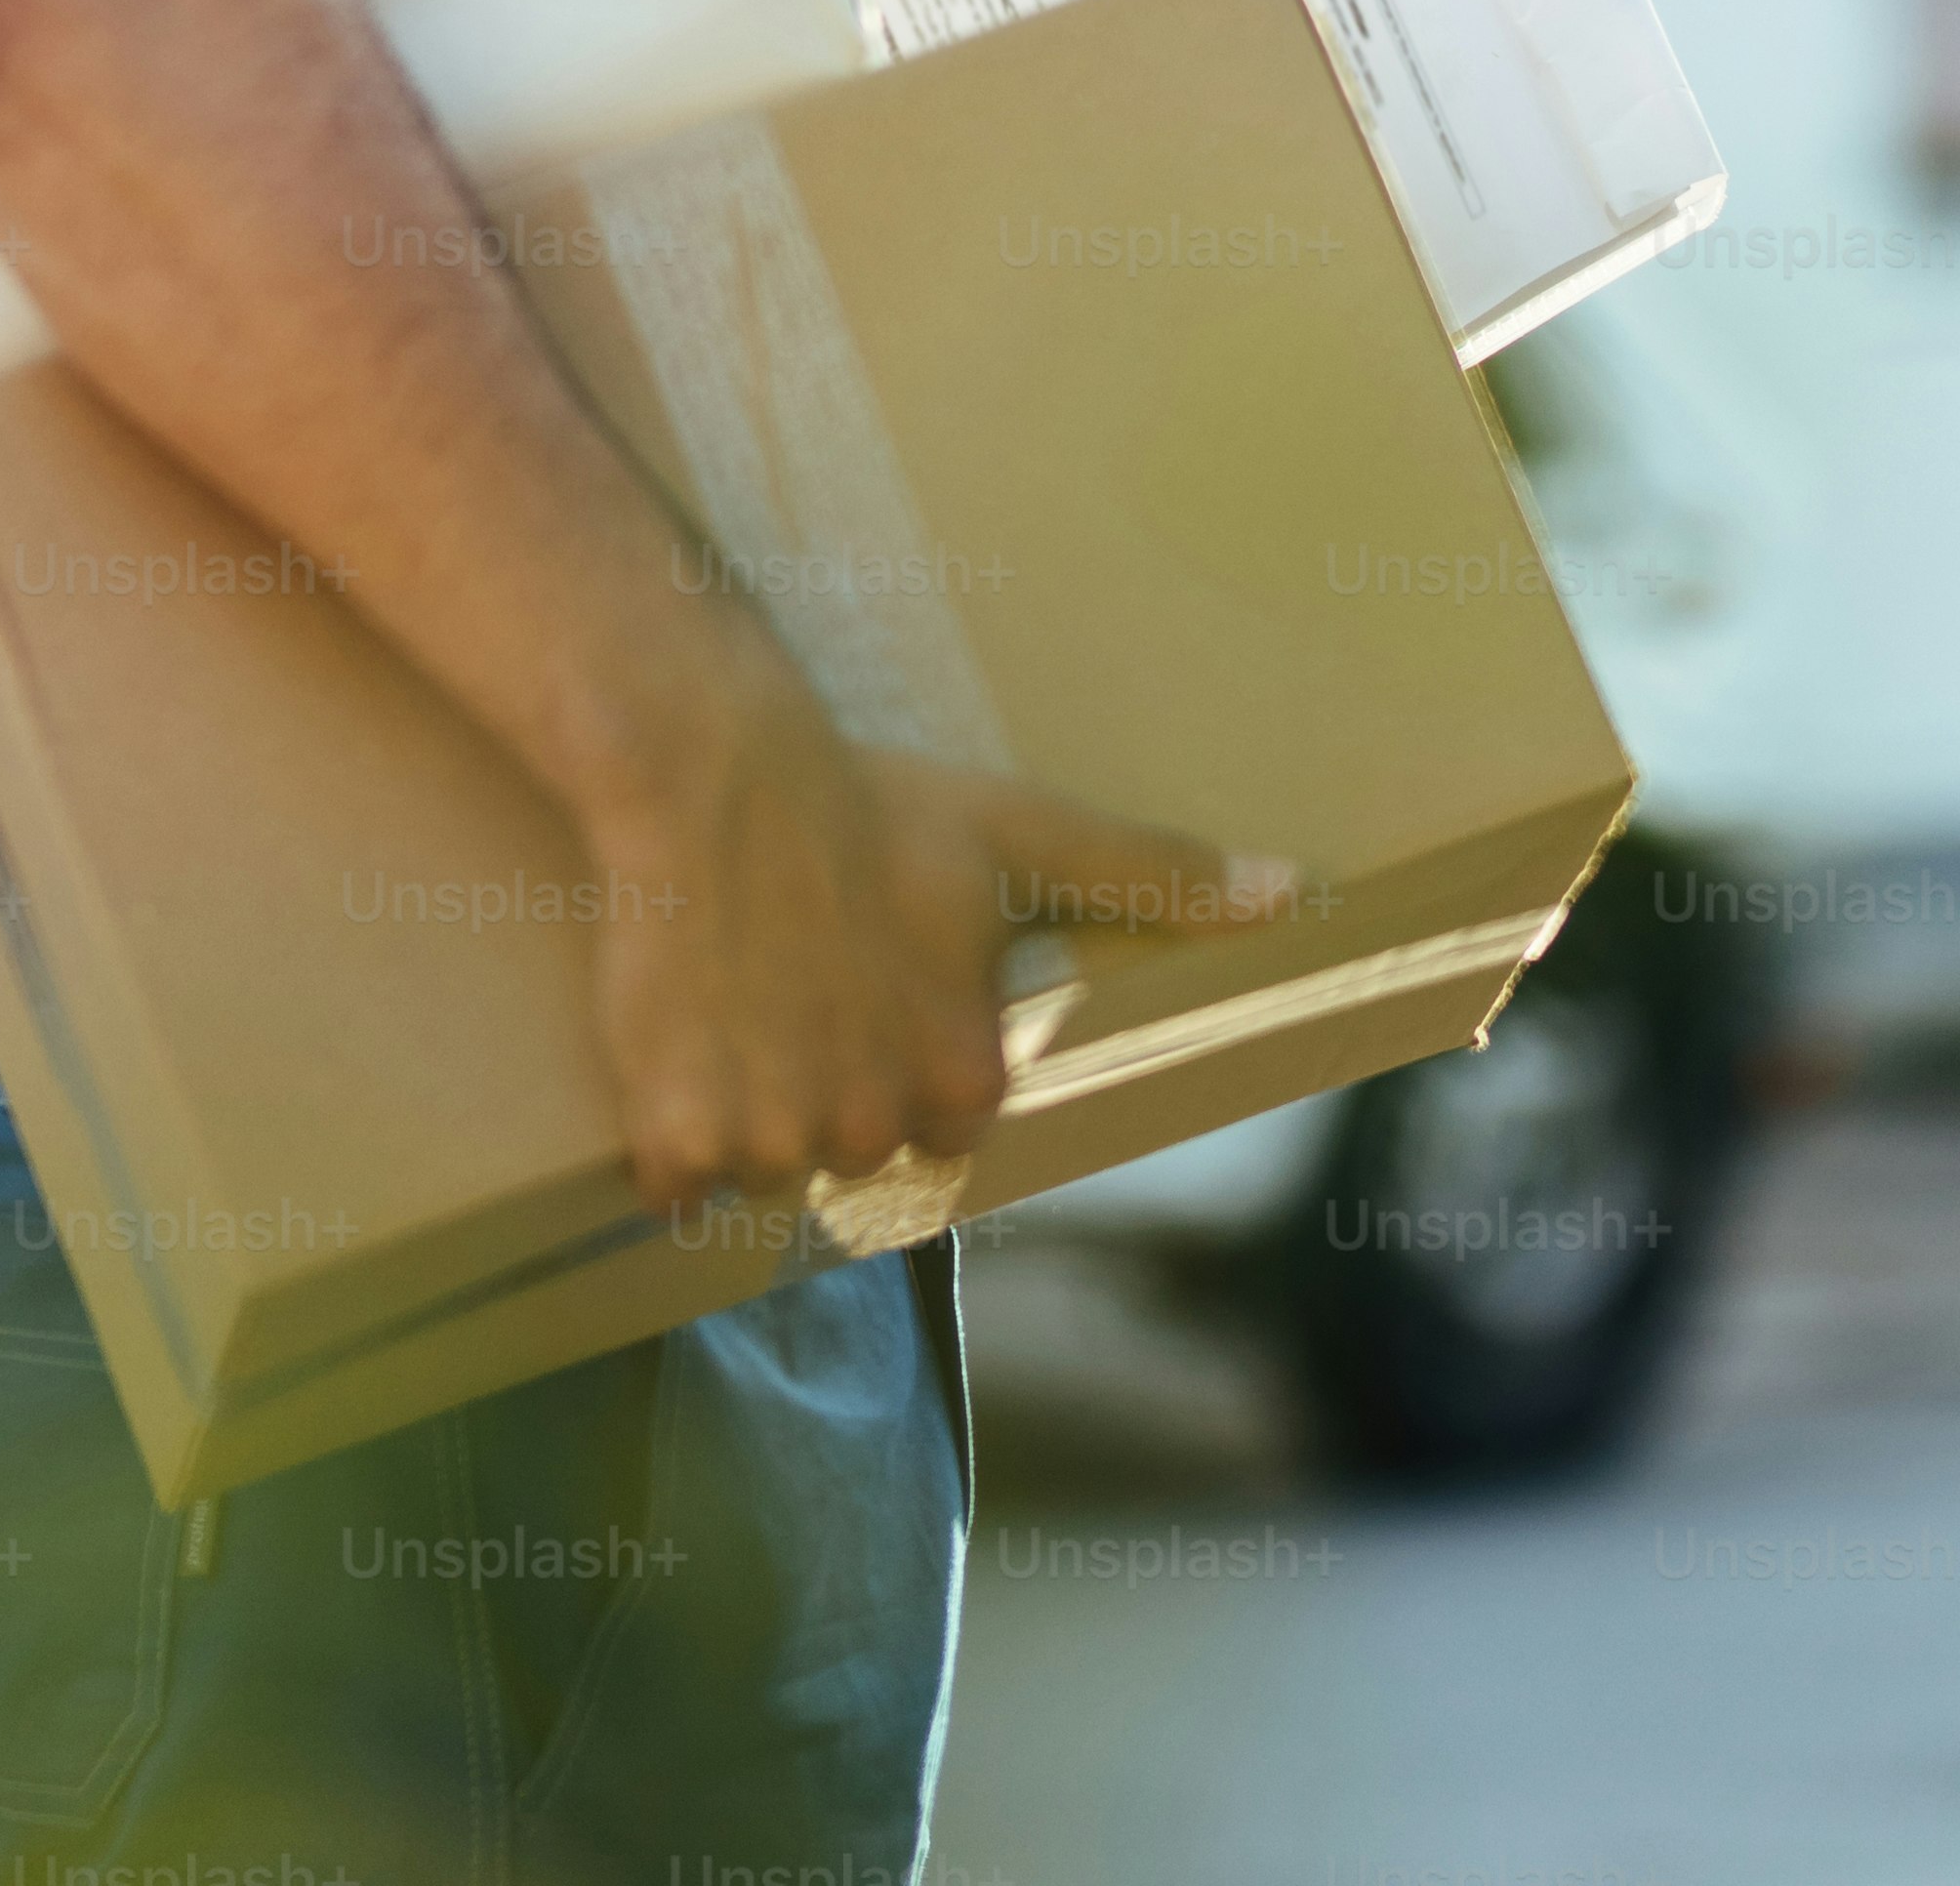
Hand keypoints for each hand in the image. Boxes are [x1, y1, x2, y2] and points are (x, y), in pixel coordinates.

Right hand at [577, 694, 1284, 1214]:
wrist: (708, 776)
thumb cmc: (873, 804)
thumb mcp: (1022, 834)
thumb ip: (1154, 876)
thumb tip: (1290, 892)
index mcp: (961, 1077)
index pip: (946, 1121)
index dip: (906, 1054)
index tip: (877, 984)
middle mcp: (869, 1125)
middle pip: (849, 1147)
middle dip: (824, 1087)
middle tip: (800, 985)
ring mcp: (768, 1139)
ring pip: (763, 1166)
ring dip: (745, 1113)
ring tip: (738, 1002)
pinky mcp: (672, 1138)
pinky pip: (673, 1183)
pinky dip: (669, 1136)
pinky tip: (680, 1043)